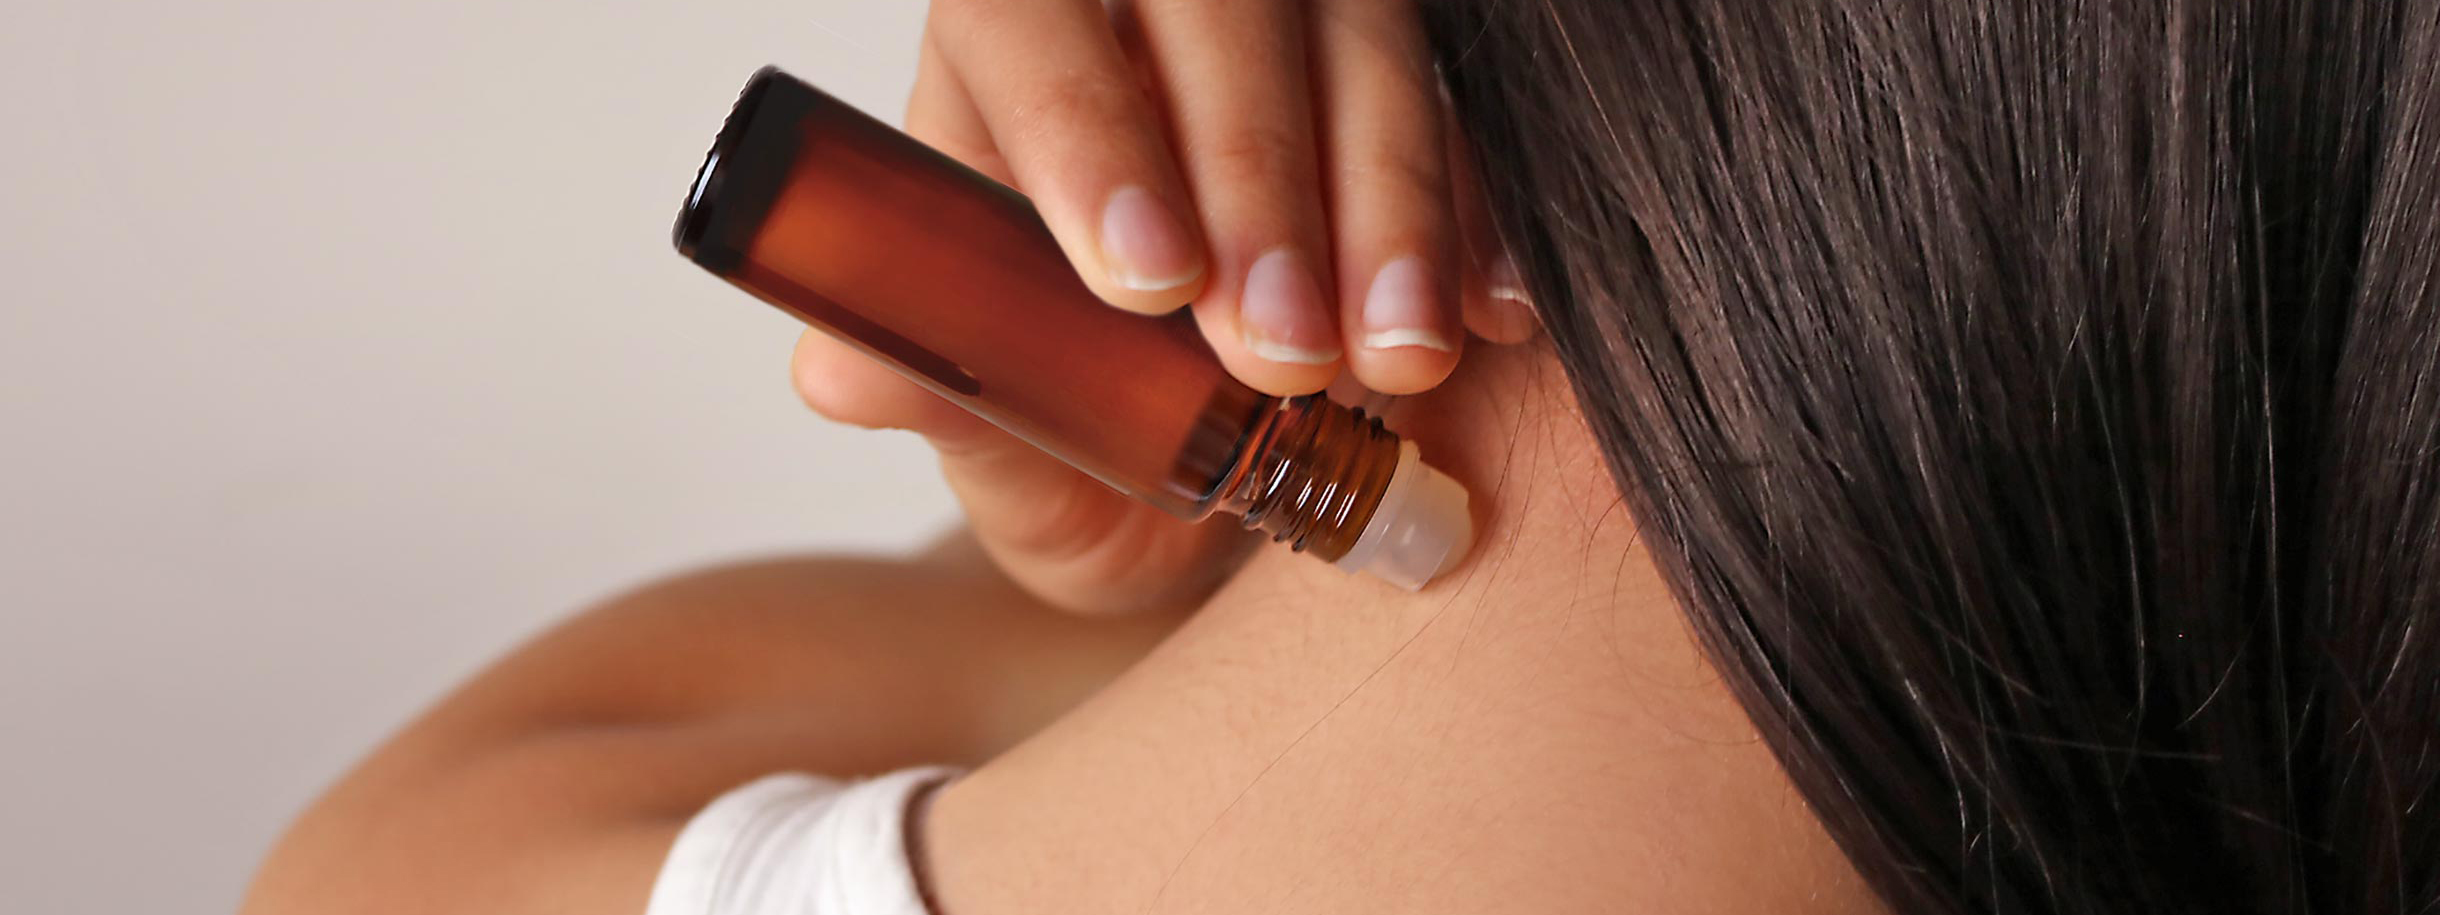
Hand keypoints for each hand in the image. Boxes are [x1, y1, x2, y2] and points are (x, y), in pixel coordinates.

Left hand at [791, 0, 1535, 614]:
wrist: (1209, 490)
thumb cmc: (1080, 445)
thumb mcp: (1000, 448)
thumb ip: (937, 401)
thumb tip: (848, 372)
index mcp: (1001, 63)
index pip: (1024, 20)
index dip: (1082, 125)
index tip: (1146, 283)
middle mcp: (1146, 15)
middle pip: (1214, 6)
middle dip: (1257, 179)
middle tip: (1281, 355)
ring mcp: (1293, 34)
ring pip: (1358, 36)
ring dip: (1386, 202)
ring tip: (1398, 363)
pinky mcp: (1405, 83)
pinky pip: (1464, 108)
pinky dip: (1480, 218)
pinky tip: (1485, 322)